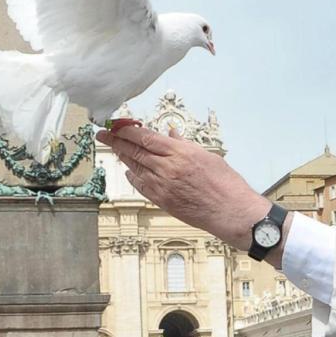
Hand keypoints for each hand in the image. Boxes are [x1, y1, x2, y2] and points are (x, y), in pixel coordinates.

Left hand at [97, 126, 269, 251]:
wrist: (231, 211)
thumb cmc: (225, 184)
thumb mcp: (207, 155)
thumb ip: (184, 145)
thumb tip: (170, 134)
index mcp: (180, 153)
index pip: (144, 137)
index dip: (126, 130)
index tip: (115, 125)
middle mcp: (168, 168)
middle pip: (134, 151)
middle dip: (115, 141)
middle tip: (103, 135)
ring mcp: (163, 186)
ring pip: (135, 167)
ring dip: (122, 157)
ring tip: (113, 148)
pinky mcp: (162, 201)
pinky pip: (141, 186)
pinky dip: (133, 177)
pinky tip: (129, 171)